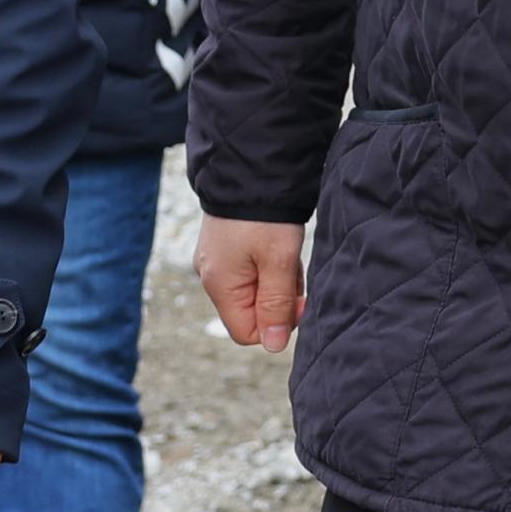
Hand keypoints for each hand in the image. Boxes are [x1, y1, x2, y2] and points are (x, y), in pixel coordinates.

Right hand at [200, 217, 306, 349]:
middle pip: (252, 311)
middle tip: (292, 268)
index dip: (276, 324)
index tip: (298, 298)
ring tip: (286, 250)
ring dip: (278, 278)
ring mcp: (218, 259)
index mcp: (219, 285)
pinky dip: (271, 263)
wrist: (252, 165)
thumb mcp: (278, 261)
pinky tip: (279, 243)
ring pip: (256, 289)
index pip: (246, 333)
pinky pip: (253, 269)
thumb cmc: (265, 214)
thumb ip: (276, 305)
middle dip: (279, 297)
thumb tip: (274, 346)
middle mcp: (212, 275)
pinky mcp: (227, 245)